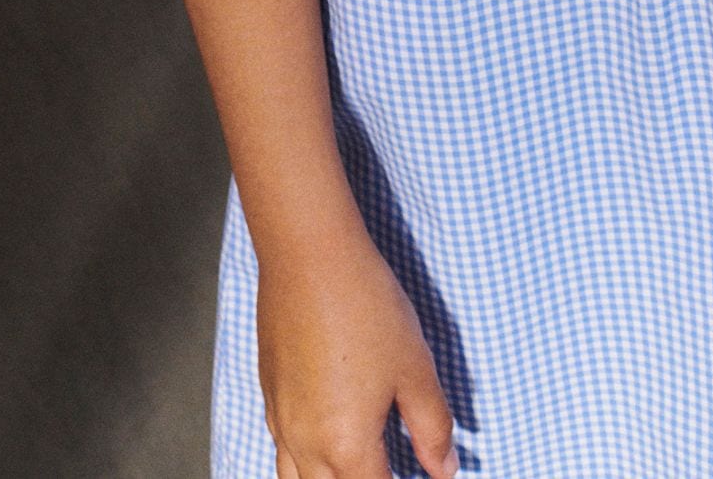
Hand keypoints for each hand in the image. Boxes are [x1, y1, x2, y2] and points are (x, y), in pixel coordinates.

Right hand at [258, 228, 456, 478]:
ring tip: (356, 465)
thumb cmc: (366, 307)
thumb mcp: (415, 368)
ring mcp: (281, 422)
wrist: (309, 256)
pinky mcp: (269, 395)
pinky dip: (304, 461)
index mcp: (346, 447)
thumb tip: (444, 469)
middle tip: (389, 465)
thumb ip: (432, 428)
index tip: (421, 475)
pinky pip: (282, 451)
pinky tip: (324, 437)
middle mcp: (306, 445)